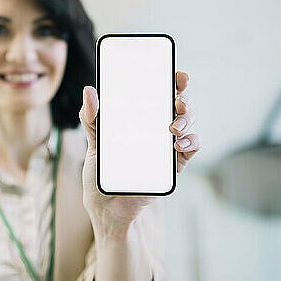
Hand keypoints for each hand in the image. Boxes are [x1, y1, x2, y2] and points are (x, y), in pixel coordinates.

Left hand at [78, 71, 200, 231]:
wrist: (108, 208)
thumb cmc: (101, 172)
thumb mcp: (93, 142)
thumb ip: (90, 117)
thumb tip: (89, 91)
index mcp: (139, 118)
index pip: (158, 93)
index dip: (171, 80)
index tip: (176, 73)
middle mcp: (156, 127)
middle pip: (178, 103)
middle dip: (183, 95)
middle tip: (178, 96)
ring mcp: (167, 144)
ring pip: (187, 121)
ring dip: (187, 117)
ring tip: (174, 126)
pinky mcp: (173, 163)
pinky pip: (191, 147)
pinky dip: (191, 141)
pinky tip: (178, 143)